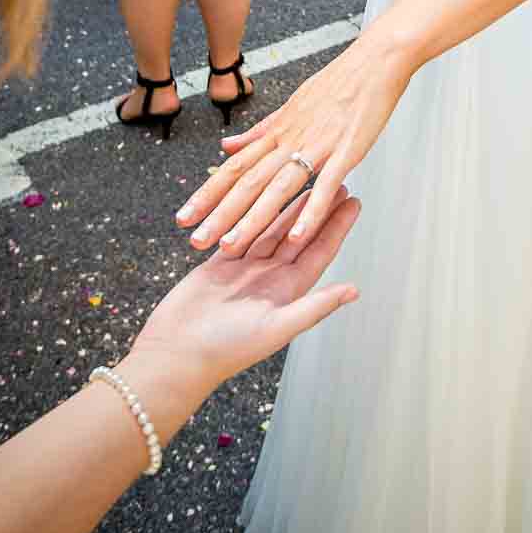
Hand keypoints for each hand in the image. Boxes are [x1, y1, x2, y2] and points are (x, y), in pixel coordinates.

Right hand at [129, 186, 360, 401]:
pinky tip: (260, 193)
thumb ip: (314, 306)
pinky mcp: (218, 262)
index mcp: (287, 292)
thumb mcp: (276, 327)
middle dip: (316, 207)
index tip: (353, 202)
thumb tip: (354, 291)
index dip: (337, 226)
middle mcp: (269, 278)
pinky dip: (250, 212)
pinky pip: (239, 230)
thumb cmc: (227, 349)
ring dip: (287, 205)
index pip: (318, 251)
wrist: (177, 353)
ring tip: (302, 178)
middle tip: (334, 179)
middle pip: (299, 234)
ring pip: (270, 228)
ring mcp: (244, 269)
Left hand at [174, 30, 413, 256]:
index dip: (208, 193)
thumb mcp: (291, 105)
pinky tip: (296, 237)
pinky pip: (324, 185)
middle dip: (220, 213)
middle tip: (196, 241)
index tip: (184, 217)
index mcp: (278, 131)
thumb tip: (226, 146)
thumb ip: (259, 132)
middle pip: (249, 181)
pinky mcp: (346, 151)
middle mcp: (291, 139)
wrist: (375, 61)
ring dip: (252, 219)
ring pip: (278, 187)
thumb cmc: (338, 83)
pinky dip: (309, 211)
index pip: (235, 166)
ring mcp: (318, 145)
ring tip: (231, 245)